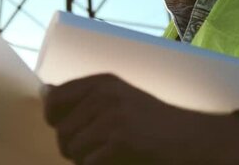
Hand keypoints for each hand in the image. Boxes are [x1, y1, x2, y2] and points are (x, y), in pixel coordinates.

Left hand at [43, 74, 238, 164]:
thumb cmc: (153, 123)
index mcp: (101, 81)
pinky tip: (117, 162)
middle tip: (96, 149)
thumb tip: (44, 92)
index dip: (53, 119)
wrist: (194, 138)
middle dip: (72, 146)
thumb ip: (83, 97)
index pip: (53, 98)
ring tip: (107, 155)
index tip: (67, 128)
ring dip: (84, 160)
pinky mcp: (121, 140)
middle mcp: (104, 94)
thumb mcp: (118, 98)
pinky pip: (88, 163)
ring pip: (71, 149)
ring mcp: (112, 116)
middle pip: (60, 130)